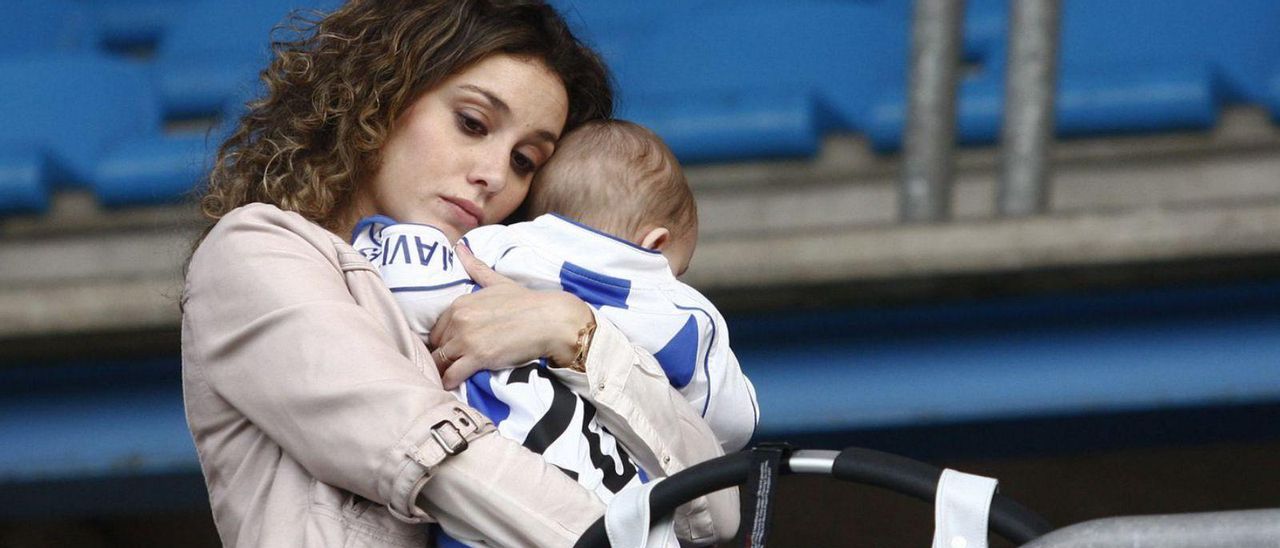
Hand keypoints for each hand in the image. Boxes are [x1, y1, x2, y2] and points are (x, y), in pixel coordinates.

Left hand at [429, 243, 593, 388]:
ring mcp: (467, 339)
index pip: (436, 328)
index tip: (450, 348)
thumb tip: (459, 248)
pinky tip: (452, 385)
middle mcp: (459, 319)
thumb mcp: (498, 282)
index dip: (442, 340)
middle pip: (436, 345)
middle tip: (449, 364)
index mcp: (460, 303)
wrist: (550, 320)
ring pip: (440, 361)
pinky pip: (452, 375)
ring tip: (448, 378)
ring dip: (442, 371)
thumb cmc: (526, 302)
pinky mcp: (478, 357)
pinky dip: (449, 382)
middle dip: (441, 356)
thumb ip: (476, 267)